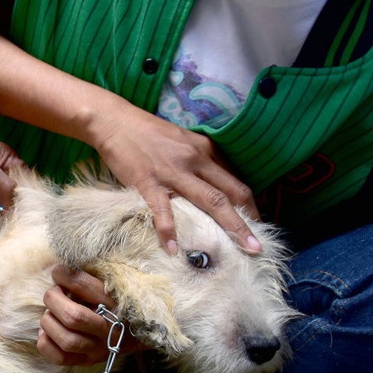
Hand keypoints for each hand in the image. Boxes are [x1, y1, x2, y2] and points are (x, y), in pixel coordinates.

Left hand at [38, 264, 146, 365]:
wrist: (133, 333)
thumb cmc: (113, 302)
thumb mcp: (105, 285)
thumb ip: (85, 278)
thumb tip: (58, 271)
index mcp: (117, 304)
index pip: (86, 287)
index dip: (66, 276)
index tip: (58, 272)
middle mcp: (110, 330)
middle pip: (73, 317)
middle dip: (54, 300)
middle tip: (53, 294)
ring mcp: (98, 349)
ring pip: (66, 340)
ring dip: (49, 322)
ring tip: (50, 314)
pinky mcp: (86, 361)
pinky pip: (59, 358)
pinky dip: (46, 343)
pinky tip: (47, 331)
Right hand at [89, 105, 262, 254]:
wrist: (114, 121)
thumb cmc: (147, 133)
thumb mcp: (182, 141)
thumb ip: (199, 160)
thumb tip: (214, 183)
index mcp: (204, 150)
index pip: (235, 181)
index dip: (250, 205)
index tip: (256, 224)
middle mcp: (195, 160)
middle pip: (230, 194)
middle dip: (248, 221)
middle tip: (258, 246)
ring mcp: (173, 172)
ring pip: (210, 201)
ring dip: (229, 226)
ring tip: (240, 250)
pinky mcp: (148, 181)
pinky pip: (162, 209)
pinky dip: (168, 230)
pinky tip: (172, 249)